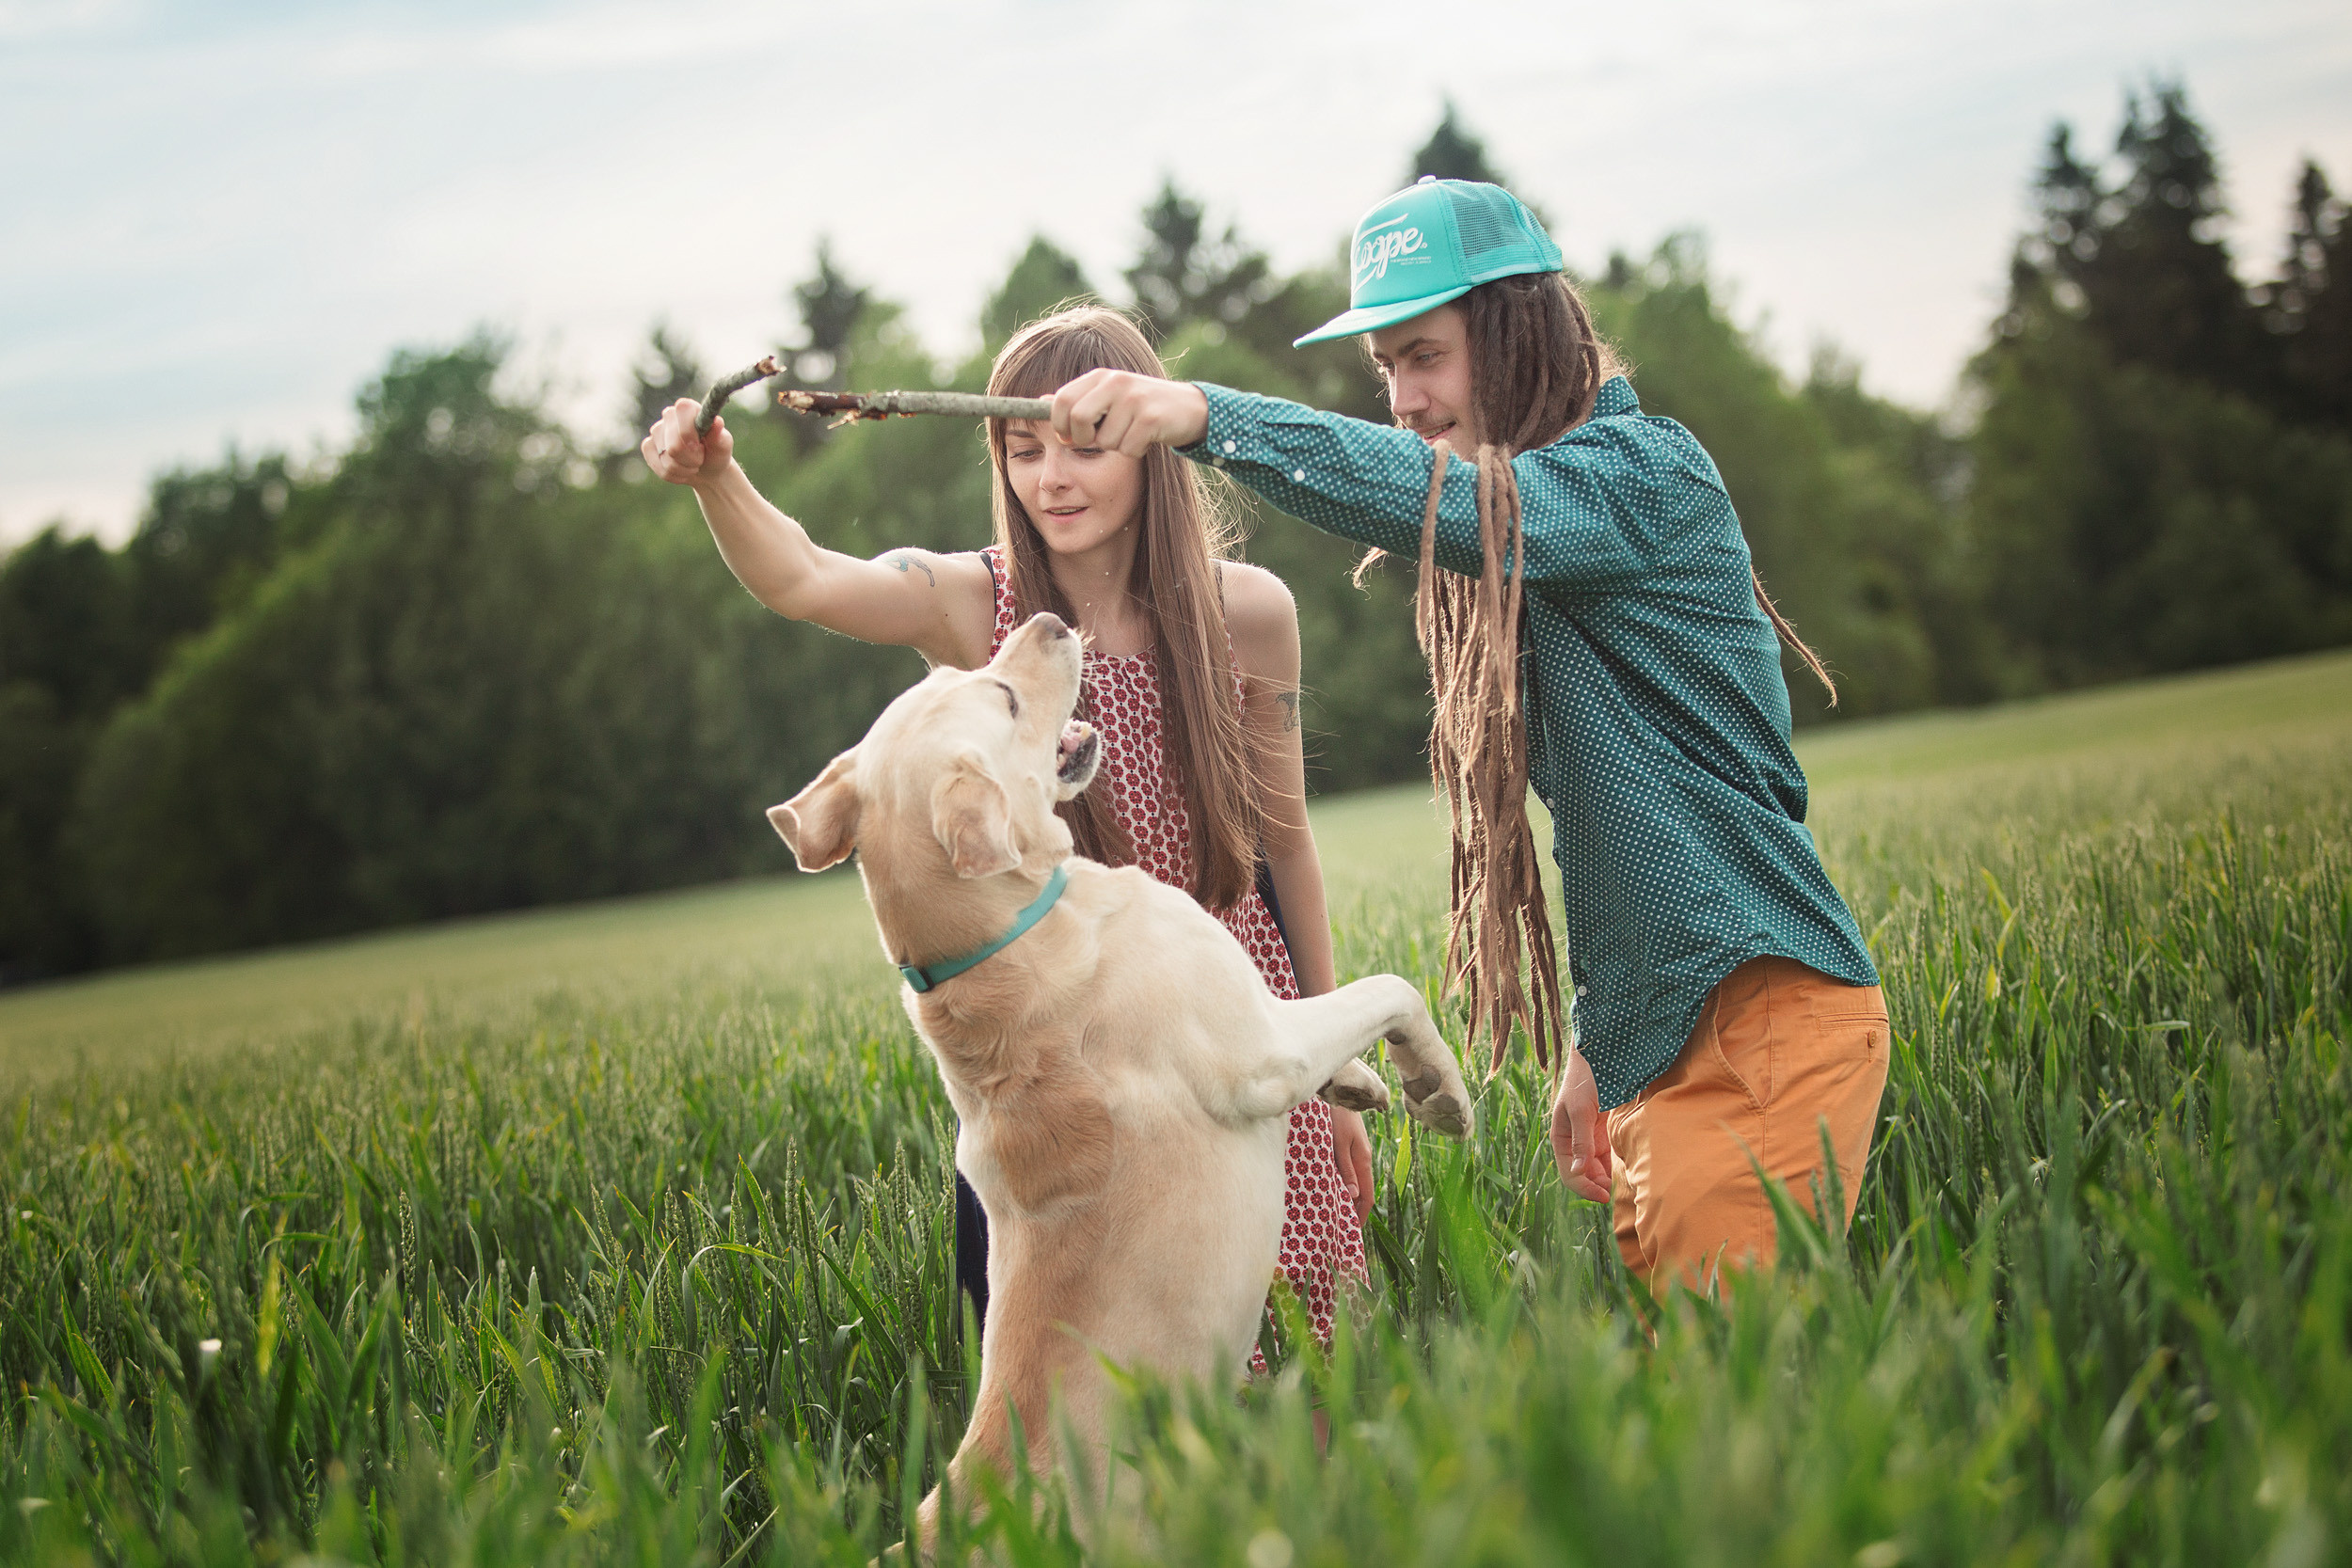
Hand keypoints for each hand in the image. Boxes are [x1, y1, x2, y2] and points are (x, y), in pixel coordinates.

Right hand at [641, 398, 735, 488]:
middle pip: (674, 445)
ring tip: (693, 465)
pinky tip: (681, 469)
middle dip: (691, 459)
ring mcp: (656, 430)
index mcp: (688, 408)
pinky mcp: (647, 446)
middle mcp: (669, 415)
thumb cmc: (716, 453)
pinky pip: (658, 467)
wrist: (707, 469)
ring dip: (684, 468)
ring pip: (666, 459)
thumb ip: (720, 436)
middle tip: (700, 459)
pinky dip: (673, 475)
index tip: (700, 447)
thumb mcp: (723, 446)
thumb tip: (717, 422)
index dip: (690, 434)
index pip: (682, 412)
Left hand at [1049, 369, 1208, 455]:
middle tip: (1099, 441)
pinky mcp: (1151, 418)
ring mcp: (1134, 399)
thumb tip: (1042, 400)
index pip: (1061, 401)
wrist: (1189, 408)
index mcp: (1100, 376)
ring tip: (1131, 433)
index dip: (1060, 425)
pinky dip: (1135, 451)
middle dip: (1083, 440)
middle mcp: (1115, 382)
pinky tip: (1146, 439)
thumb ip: (1079, 399)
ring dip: (1116, 446)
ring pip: (1105, 441)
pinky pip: (1128, 448)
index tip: (1070, 437)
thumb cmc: (1141, 407)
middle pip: (1078, 419)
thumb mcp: (1109, 398)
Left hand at [1330, 1106, 1374, 1220]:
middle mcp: (1364, 1159)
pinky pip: (1351, 1172)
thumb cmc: (1337, 1118)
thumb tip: (1353, 1196)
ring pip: (1357, 1182)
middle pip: (1364, 1191)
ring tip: (1338, 1213)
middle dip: (1356, 1210)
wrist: (1340, 1093)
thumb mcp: (1339, 1145)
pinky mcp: (1351, 1147)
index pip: (1368, 1196)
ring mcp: (1358, 1153)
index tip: (1354, 1231)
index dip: (1362, 1214)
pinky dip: (1346, 1185)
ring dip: (1351, 1198)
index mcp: (1363, 1161)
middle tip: (1344, 1228)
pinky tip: (1335, 1188)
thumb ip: (1345, 1169)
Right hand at [1549, 1048, 1612, 1201]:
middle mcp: (1573, 1141)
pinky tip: (1622, 1173)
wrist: (1601, 1058)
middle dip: (1595, 1187)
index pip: (1569, 1173)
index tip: (1603, 1196)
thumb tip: (1579, 1172)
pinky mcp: (1603, 1133)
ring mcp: (1588, 1138)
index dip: (1584, 1187)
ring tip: (1618, 1188)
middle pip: (1582, 1174)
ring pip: (1595, 1169)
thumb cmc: (1585, 1080)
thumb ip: (1581, 1140)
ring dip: (1604, 1180)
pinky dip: (1611, 1168)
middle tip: (1613, 1195)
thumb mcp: (1581, 1110)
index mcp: (1561, 1137)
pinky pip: (1606, 1157)